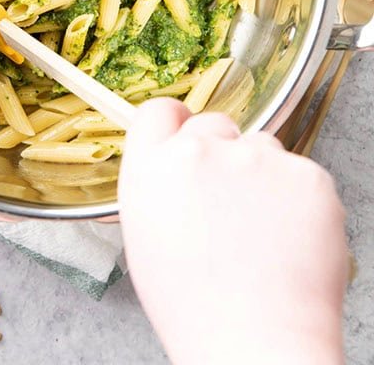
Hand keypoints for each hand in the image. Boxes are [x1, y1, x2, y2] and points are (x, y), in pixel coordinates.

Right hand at [120, 98, 347, 364]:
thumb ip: (158, 185)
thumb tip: (177, 168)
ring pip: (261, 147)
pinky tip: (289, 238)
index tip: (186, 134)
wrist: (254, 341)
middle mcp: (199, 152)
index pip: (159, 110)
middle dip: (221, 152)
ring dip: (261, 175)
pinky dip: (298, 199)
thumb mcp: (145, 236)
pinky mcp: (307, 175)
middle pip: (213, 123)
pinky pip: (301, 172)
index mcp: (151, 167)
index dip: (175, 123)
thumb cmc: (195, 305)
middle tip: (229, 200)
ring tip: (261, 231)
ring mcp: (256, 159)